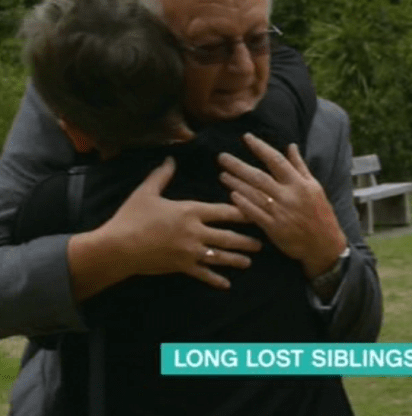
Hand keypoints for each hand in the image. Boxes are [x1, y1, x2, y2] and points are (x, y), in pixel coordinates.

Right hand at [93, 157, 260, 289]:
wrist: (117, 247)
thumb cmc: (131, 217)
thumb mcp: (146, 192)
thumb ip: (162, 175)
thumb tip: (171, 158)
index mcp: (190, 211)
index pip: (224, 211)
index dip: (243, 212)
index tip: (258, 212)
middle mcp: (195, 232)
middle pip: (228, 236)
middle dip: (246, 241)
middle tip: (262, 243)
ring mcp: (190, 252)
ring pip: (220, 257)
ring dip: (236, 260)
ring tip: (249, 261)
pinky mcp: (181, 267)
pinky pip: (203, 274)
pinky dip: (215, 279)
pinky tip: (226, 285)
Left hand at [218, 133, 346, 277]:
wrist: (324, 244)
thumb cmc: (320, 214)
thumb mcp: (315, 187)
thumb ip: (300, 166)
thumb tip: (291, 146)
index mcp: (300, 183)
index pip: (276, 160)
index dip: (260, 147)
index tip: (247, 137)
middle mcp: (289, 195)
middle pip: (259, 176)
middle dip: (239, 166)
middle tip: (222, 157)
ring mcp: (281, 212)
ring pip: (254, 194)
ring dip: (236, 183)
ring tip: (222, 174)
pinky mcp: (274, 228)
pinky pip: (255, 213)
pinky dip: (243, 204)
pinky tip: (231, 195)